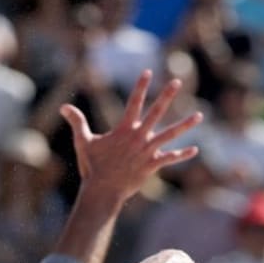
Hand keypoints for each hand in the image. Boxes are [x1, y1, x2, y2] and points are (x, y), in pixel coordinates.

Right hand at [62, 70, 202, 204]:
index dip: (140, 86)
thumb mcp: (83, 142)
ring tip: (199, 115)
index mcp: (124, 129)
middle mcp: (138, 137)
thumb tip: (64, 107)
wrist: (102, 191)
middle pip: (156, 112)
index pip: (134, 102)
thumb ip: (77, 122)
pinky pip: (170, 158)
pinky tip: (195, 150)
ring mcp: (147, 151)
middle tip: (177, 81)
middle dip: (167, 95)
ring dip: (185, 124)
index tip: (147, 71)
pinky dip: (182, 155)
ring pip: (170, 134)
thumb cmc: (92, 167)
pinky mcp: (152, 166)